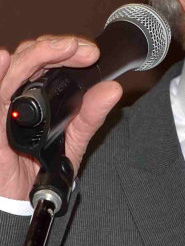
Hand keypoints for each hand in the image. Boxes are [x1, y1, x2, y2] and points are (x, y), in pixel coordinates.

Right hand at [0, 36, 122, 200]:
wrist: (27, 199)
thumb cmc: (44, 167)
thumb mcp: (74, 137)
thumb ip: (91, 114)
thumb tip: (112, 89)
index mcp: (36, 93)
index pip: (45, 58)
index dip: (65, 48)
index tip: (91, 52)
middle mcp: (16, 95)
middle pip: (27, 56)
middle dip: (55, 46)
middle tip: (81, 50)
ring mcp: (3, 107)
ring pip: (12, 69)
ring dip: (37, 54)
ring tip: (62, 48)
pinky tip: (5, 59)